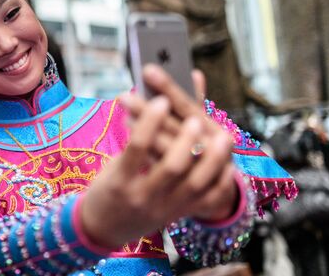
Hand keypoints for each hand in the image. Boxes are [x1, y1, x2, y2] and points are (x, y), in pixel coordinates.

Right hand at [80, 65, 237, 248]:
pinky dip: (220, 181)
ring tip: (222, 136)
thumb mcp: (112, 165)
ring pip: (196, 183)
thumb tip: (158, 102)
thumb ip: (135, 139)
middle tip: (194, 119)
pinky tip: (226, 163)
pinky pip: (207, 200)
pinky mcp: (178, 215)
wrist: (102, 229)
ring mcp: (163, 208)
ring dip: (212, 158)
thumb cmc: (107, 188)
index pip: (137, 147)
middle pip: (172, 167)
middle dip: (187, 140)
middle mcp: (142, 196)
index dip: (150, 121)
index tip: (161, 100)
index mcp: (120, 180)